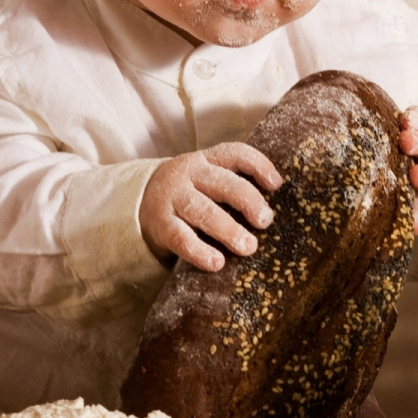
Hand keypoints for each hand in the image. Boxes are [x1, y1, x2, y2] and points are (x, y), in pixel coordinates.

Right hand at [140, 144, 283, 271]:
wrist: (140, 201)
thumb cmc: (190, 192)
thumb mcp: (208, 179)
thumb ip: (234, 185)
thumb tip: (273, 211)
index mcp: (206, 160)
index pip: (235, 154)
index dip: (258, 166)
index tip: (277, 185)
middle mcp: (189, 175)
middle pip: (222, 183)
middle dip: (247, 201)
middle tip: (265, 221)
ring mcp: (173, 199)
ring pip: (202, 211)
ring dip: (227, 229)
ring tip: (248, 247)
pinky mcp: (161, 225)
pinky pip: (180, 238)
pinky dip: (199, 251)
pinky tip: (216, 263)